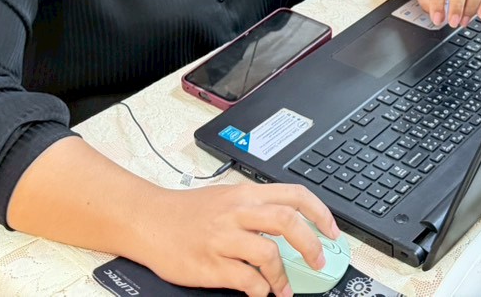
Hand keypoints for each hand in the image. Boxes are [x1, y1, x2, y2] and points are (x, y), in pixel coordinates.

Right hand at [143, 182, 340, 296]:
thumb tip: (291, 224)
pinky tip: (259, 291)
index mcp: (245, 194)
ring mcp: (222, 238)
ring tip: (284, 288)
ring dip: (283, 276)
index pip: (295, 195)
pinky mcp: (209, 264)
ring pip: (268, 253)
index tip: (333, 232)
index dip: (320, 213)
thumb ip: (256, 208)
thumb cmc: (187, 212)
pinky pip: (245, 279)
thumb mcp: (226, 198)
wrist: (148, 219)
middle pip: (288, 222)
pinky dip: (259, 288)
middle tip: (319, 262)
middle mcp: (237, 212)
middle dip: (311, 245)